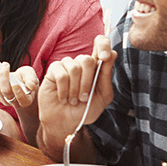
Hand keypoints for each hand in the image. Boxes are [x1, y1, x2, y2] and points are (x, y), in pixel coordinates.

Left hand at [0, 63, 38, 109]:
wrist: (20, 81)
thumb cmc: (27, 79)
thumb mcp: (31, 76)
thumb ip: (32, 80)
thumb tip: (31, 86)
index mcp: (26, 100)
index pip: (22, 100)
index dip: (19, 93)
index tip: (16, 84)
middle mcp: (15, 102)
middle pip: (6, 92)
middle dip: (4, 78)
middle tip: (6, 65)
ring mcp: (5, 100)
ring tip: (3, 65)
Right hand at [37, 35, 115, 154]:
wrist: (66, 122)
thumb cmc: (85, 110)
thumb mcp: (102, 96)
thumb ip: (106, 76)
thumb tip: (112, 53)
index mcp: (96, 67)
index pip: (101, 43)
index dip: (103, 45)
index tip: (105, 57)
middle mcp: (81, 63)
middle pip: (87, 59)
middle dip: (87, 82)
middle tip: (83, 98)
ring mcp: (67, 65)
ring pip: (74, 68)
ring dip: (74, 89)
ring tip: (72, 100)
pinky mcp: (54, 70)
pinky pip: (61, 75)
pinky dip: (64, 90)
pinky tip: (63, 98)